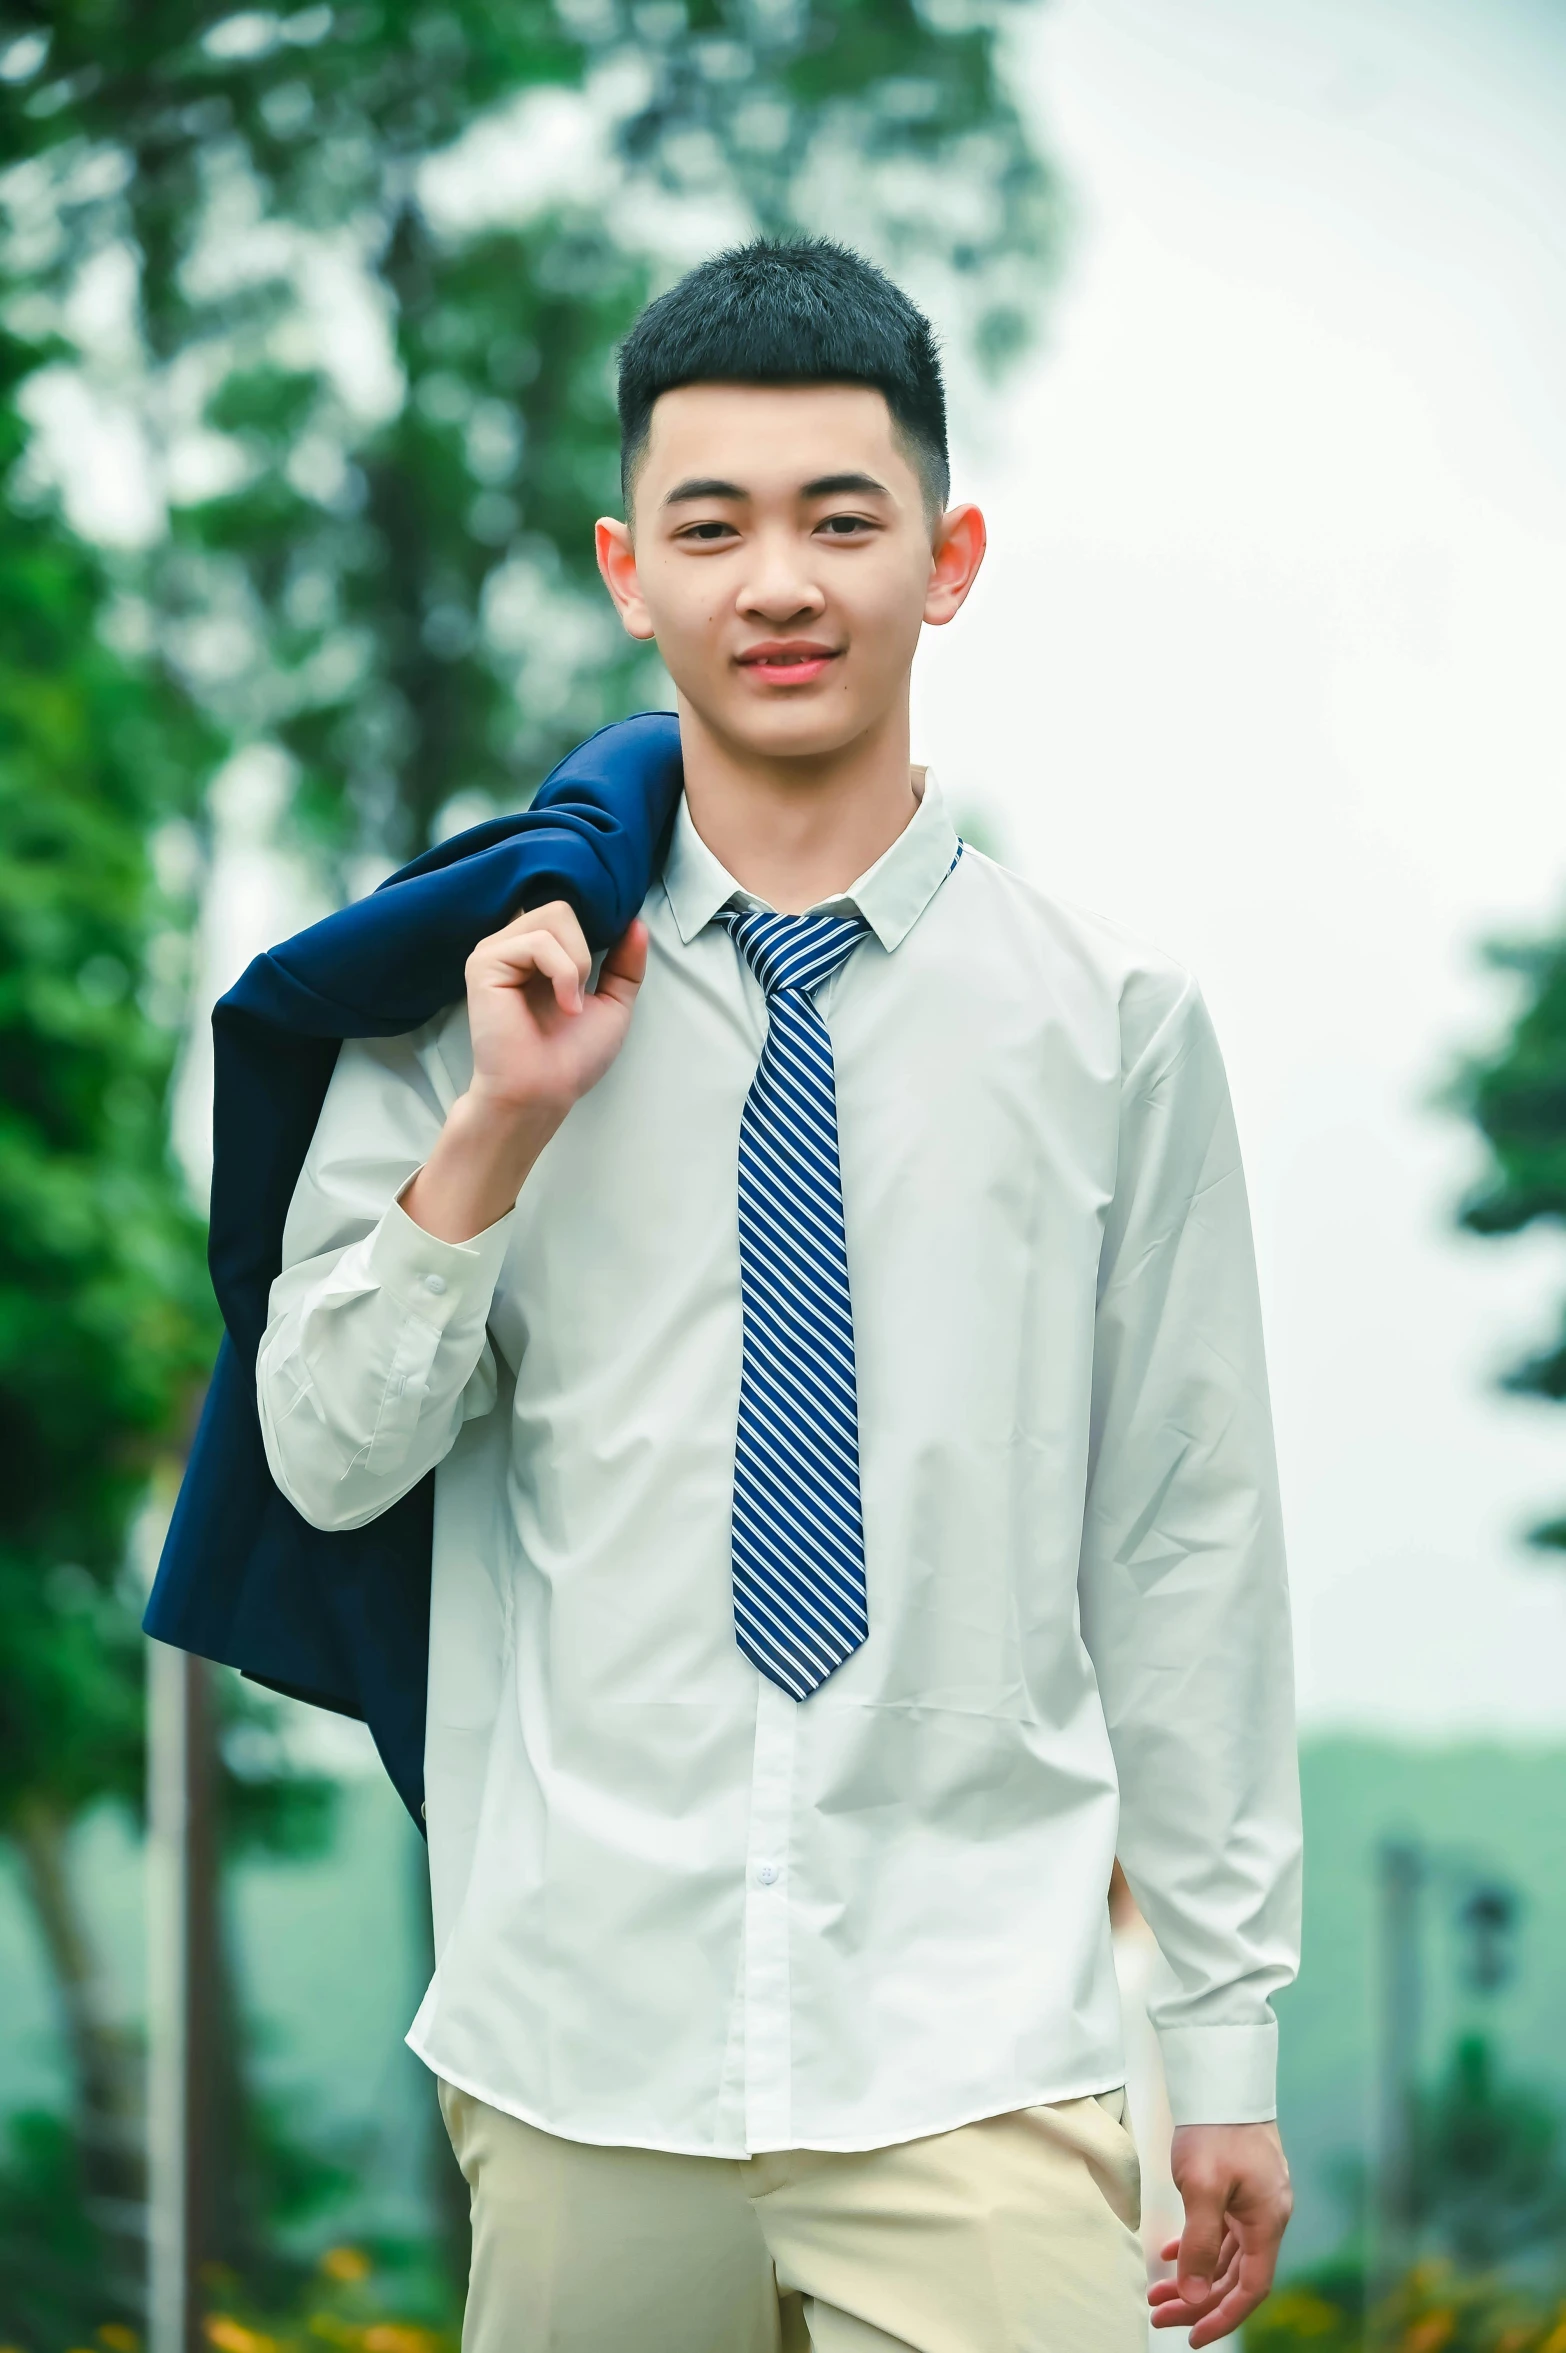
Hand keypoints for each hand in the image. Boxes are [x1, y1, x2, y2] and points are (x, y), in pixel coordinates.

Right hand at [465, 900, 646, 1117]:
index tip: (606, 962)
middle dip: (585, 951)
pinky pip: (537, 942)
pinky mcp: (484, 963)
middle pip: (563, 908)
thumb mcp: (614, 1003)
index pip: (567, 912)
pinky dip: (563, 974)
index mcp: (537, 953)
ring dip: (577, 964)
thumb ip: (625, 963)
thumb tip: (637, 923)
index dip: (593, 927)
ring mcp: (495, 952)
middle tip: (579, 993)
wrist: (544, 1092)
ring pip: (555, 917)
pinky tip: (563, 1005)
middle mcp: (513, 946)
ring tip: (569, 1003)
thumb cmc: (572, 1057)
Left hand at [1148, 2122, 1291, 2345]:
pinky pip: (1221, 2231)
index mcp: (1267, 2223)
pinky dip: (1198, 2246)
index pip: (1249, 2288)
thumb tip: (1196, 2297)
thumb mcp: (1202, 2188)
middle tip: (1159, 2313)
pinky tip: (1171, 2254)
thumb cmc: (1215, 2129)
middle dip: (1198, 2300)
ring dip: (1194, 2275)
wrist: (1222, 2078)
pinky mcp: (1239, 2188)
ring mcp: (1254, 2202)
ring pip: (1225, 2255)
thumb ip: (1200, 2245)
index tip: (1191, 2336)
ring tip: (1157, 2290)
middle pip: (1235, 2276)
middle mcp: (1267, 2217)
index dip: (1222, 2317)